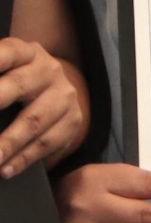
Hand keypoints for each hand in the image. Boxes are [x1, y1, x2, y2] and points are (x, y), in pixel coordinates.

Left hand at [0, 36, 84, 176]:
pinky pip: (47, 143)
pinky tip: (5, 169)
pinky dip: (23, 159)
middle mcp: (48, 70)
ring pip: (33, 121)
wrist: (56, 90)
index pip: (6, 53)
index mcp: (25, 52)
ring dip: (8, 143)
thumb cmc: (15, 80)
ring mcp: (63, 95)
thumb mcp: (3, 70)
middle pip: (18, 86)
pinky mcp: (72, 120)